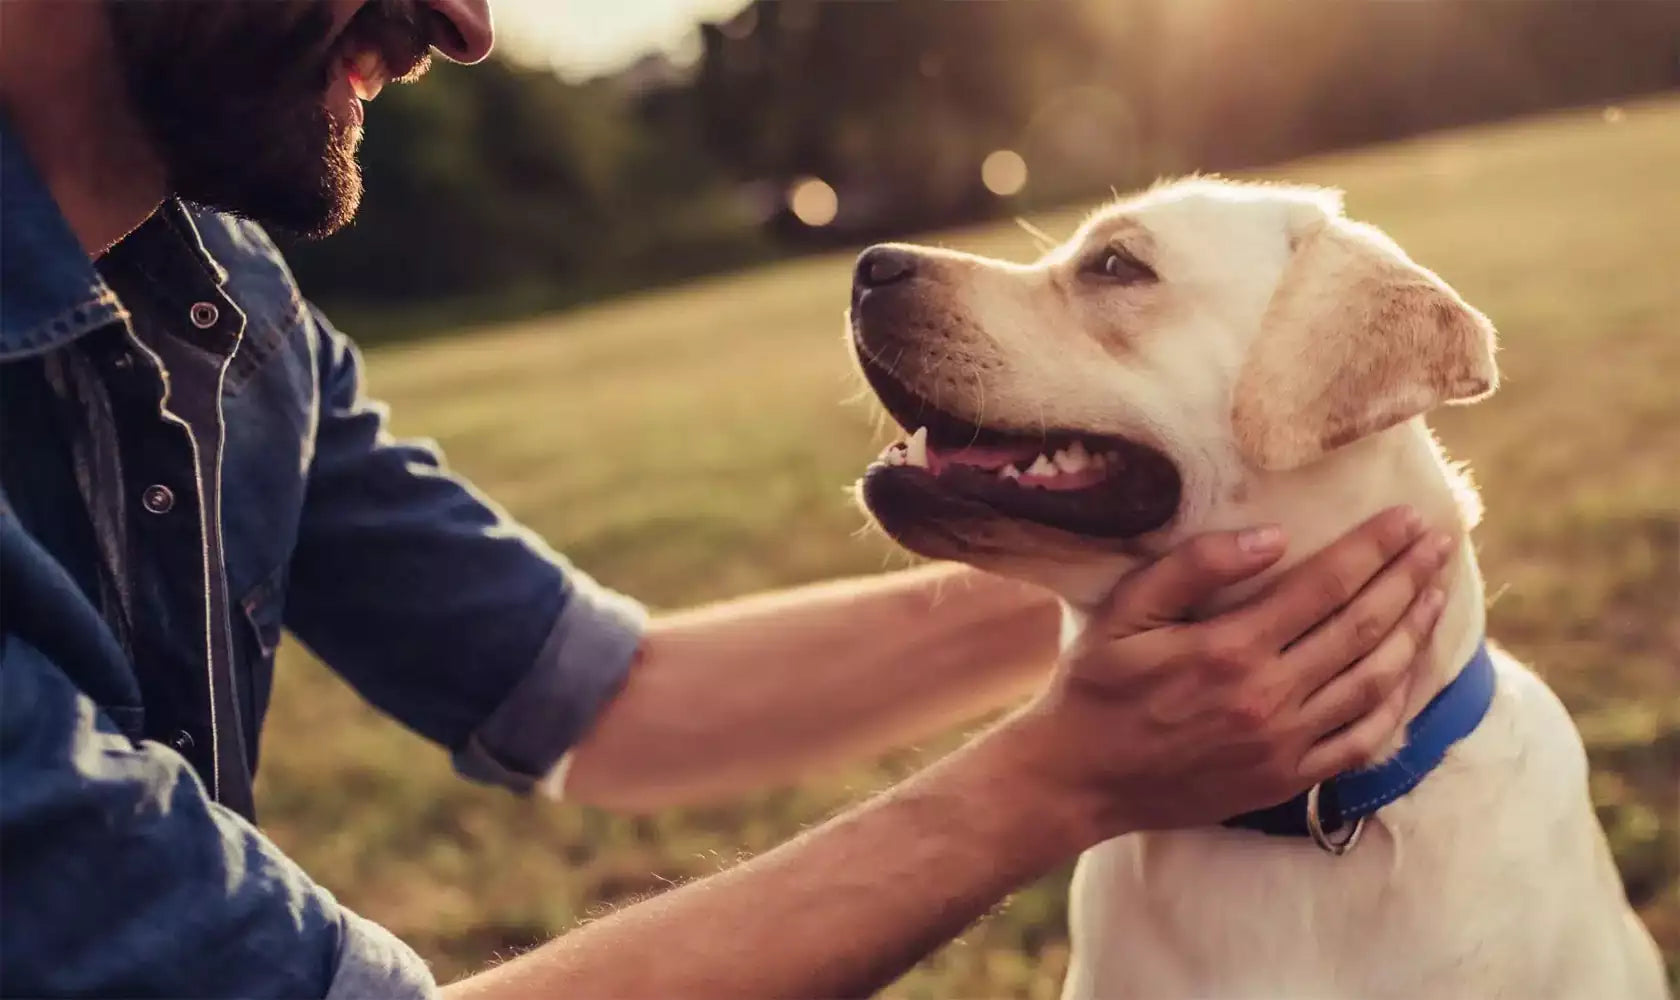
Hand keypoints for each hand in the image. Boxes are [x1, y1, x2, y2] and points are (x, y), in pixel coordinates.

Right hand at [999, 506, 1453, 840]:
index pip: (1325, 585)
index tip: (1409, 518)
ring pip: (1373, 682)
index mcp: (1229, 648)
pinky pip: (1362, 741)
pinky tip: (1410, 671)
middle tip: (1440, 543)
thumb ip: (1193, 568)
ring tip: (1436, 594)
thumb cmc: (1096, 685)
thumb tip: (1271, 537)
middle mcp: (1267, 697)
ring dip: (1413, 633)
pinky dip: (1396, 703)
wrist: (1080, 779)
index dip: (1374, 548)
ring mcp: (1283, 744)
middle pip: (1362, 628)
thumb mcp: (1124, 612)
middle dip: (1408, 579)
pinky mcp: (1286, 779)